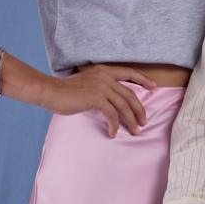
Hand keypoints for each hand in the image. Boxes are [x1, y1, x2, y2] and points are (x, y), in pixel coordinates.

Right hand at [41, 64, 155, 137]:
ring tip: (135, 130)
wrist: (50, 91)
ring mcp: (102, 87)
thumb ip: (101, 86)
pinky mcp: (96, 98)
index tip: (154, 87)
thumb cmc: (66, 90)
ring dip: (131, 120)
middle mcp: (106, 76)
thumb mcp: (88, 82)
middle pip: (130, 94)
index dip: (143, 80)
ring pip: (124, 106)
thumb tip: (113, 99)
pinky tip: (113, 133)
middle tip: (144, 122)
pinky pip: (112, 115)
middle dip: (139, 110)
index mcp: (105, 70)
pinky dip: (115, 125)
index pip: (130, 73)